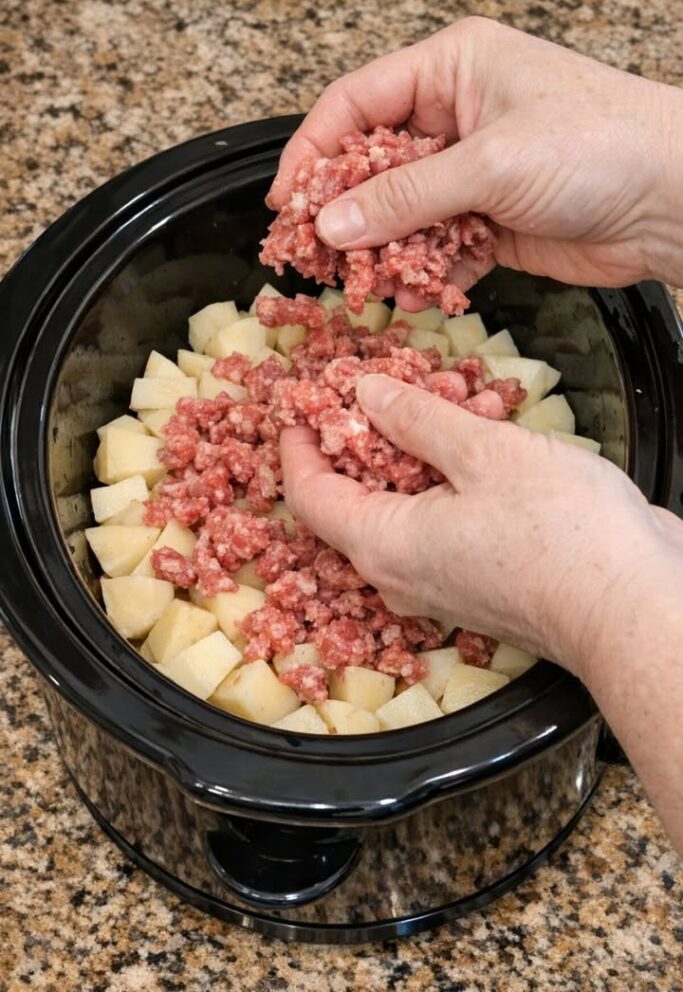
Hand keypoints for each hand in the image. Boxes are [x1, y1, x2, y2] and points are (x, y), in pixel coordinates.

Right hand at [269, 18, 682, 307]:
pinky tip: (419, 296)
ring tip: (367, 287)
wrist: (674, 200)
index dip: (312, 153)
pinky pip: (439, 249)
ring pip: (403, 216)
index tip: (287, 204)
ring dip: (386, 254)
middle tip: (315, 256)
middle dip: (346, 215)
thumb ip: (405, 198)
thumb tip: (334, 225)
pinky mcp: (491, 222)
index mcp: (450, 70)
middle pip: (373, 167)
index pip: (355, 105)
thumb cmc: (600, 147)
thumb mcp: (490, 164)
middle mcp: (456, 119)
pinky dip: (427, 275)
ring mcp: (473, 174)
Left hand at [280, 374, 681, 676]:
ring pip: (403, 509)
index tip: (301, 404)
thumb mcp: (484, 452)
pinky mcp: (477, 582)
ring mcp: (440, 583)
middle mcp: (401, 575)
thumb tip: (368, 394)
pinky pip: (440, 525)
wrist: (635, 608)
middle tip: (381, 390)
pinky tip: (483, 440)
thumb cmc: (565, 535)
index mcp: (383, 545)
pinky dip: (449, 481)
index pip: (309, 494)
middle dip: (364, 438)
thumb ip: (417, 418)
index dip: (298, 444)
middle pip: (353, 500)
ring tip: (449, 402)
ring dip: (416, 453)